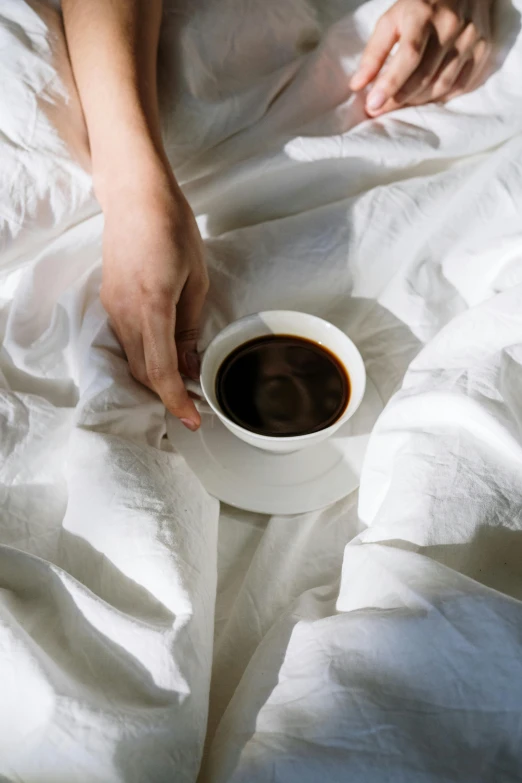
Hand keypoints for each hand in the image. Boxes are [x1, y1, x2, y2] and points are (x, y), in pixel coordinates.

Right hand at [100, 172, 207, 430]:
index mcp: (153, 306)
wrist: (135, 197)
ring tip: (183, 380)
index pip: (161, 369)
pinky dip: (145, 356)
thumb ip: (189, 327)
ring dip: (156, 376)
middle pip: (143, 371)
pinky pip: (126, 340)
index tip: (192, 419)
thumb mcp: (196, 280)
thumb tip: (189, 366)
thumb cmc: (174, 229)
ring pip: (132, 359)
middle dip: (167, 393)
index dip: (176, 400)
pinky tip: (164, 354)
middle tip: (194, 402)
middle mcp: (126, 312)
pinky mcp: (109, 301)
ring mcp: (113, 307)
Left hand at [350, 0, 493, 115]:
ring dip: (416, 101)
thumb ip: (374, 52)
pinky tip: (423, 97)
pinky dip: (439, 97)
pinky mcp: (483, 50)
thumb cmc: (421, 5)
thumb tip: (358, 85)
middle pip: (424, 76)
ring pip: (441, 86)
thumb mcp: (392, 19)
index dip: (390, 83)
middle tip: (377, 109)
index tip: (372, 104)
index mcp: (425, 15)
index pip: (408, 56)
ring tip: (397, 103)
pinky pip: (459, 86)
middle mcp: (451, 27)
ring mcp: (471, 39)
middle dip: (397, 99)